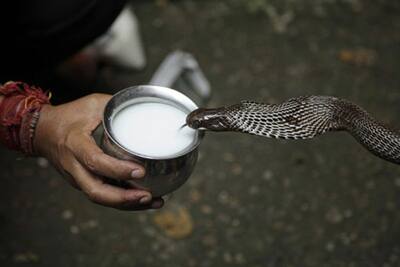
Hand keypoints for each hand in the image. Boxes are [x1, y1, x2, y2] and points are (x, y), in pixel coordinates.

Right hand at [34, 93, 162, 209]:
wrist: (43, 132)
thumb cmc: (69, 117)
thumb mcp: (93, 104)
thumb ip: (116, 108)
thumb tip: (144, 110)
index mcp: (75, 144)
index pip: (95, 161)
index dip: (118, 170)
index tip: (140, 171)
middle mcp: (74, 166)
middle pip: (96, 191)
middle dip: (123, 198)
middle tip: (148, 195)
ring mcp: (77, 178)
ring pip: (101, 198)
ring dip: (127, 204)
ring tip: (154, 201)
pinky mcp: (83, 183)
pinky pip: (103, 196)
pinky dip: (123, 201)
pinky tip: (144, 200)